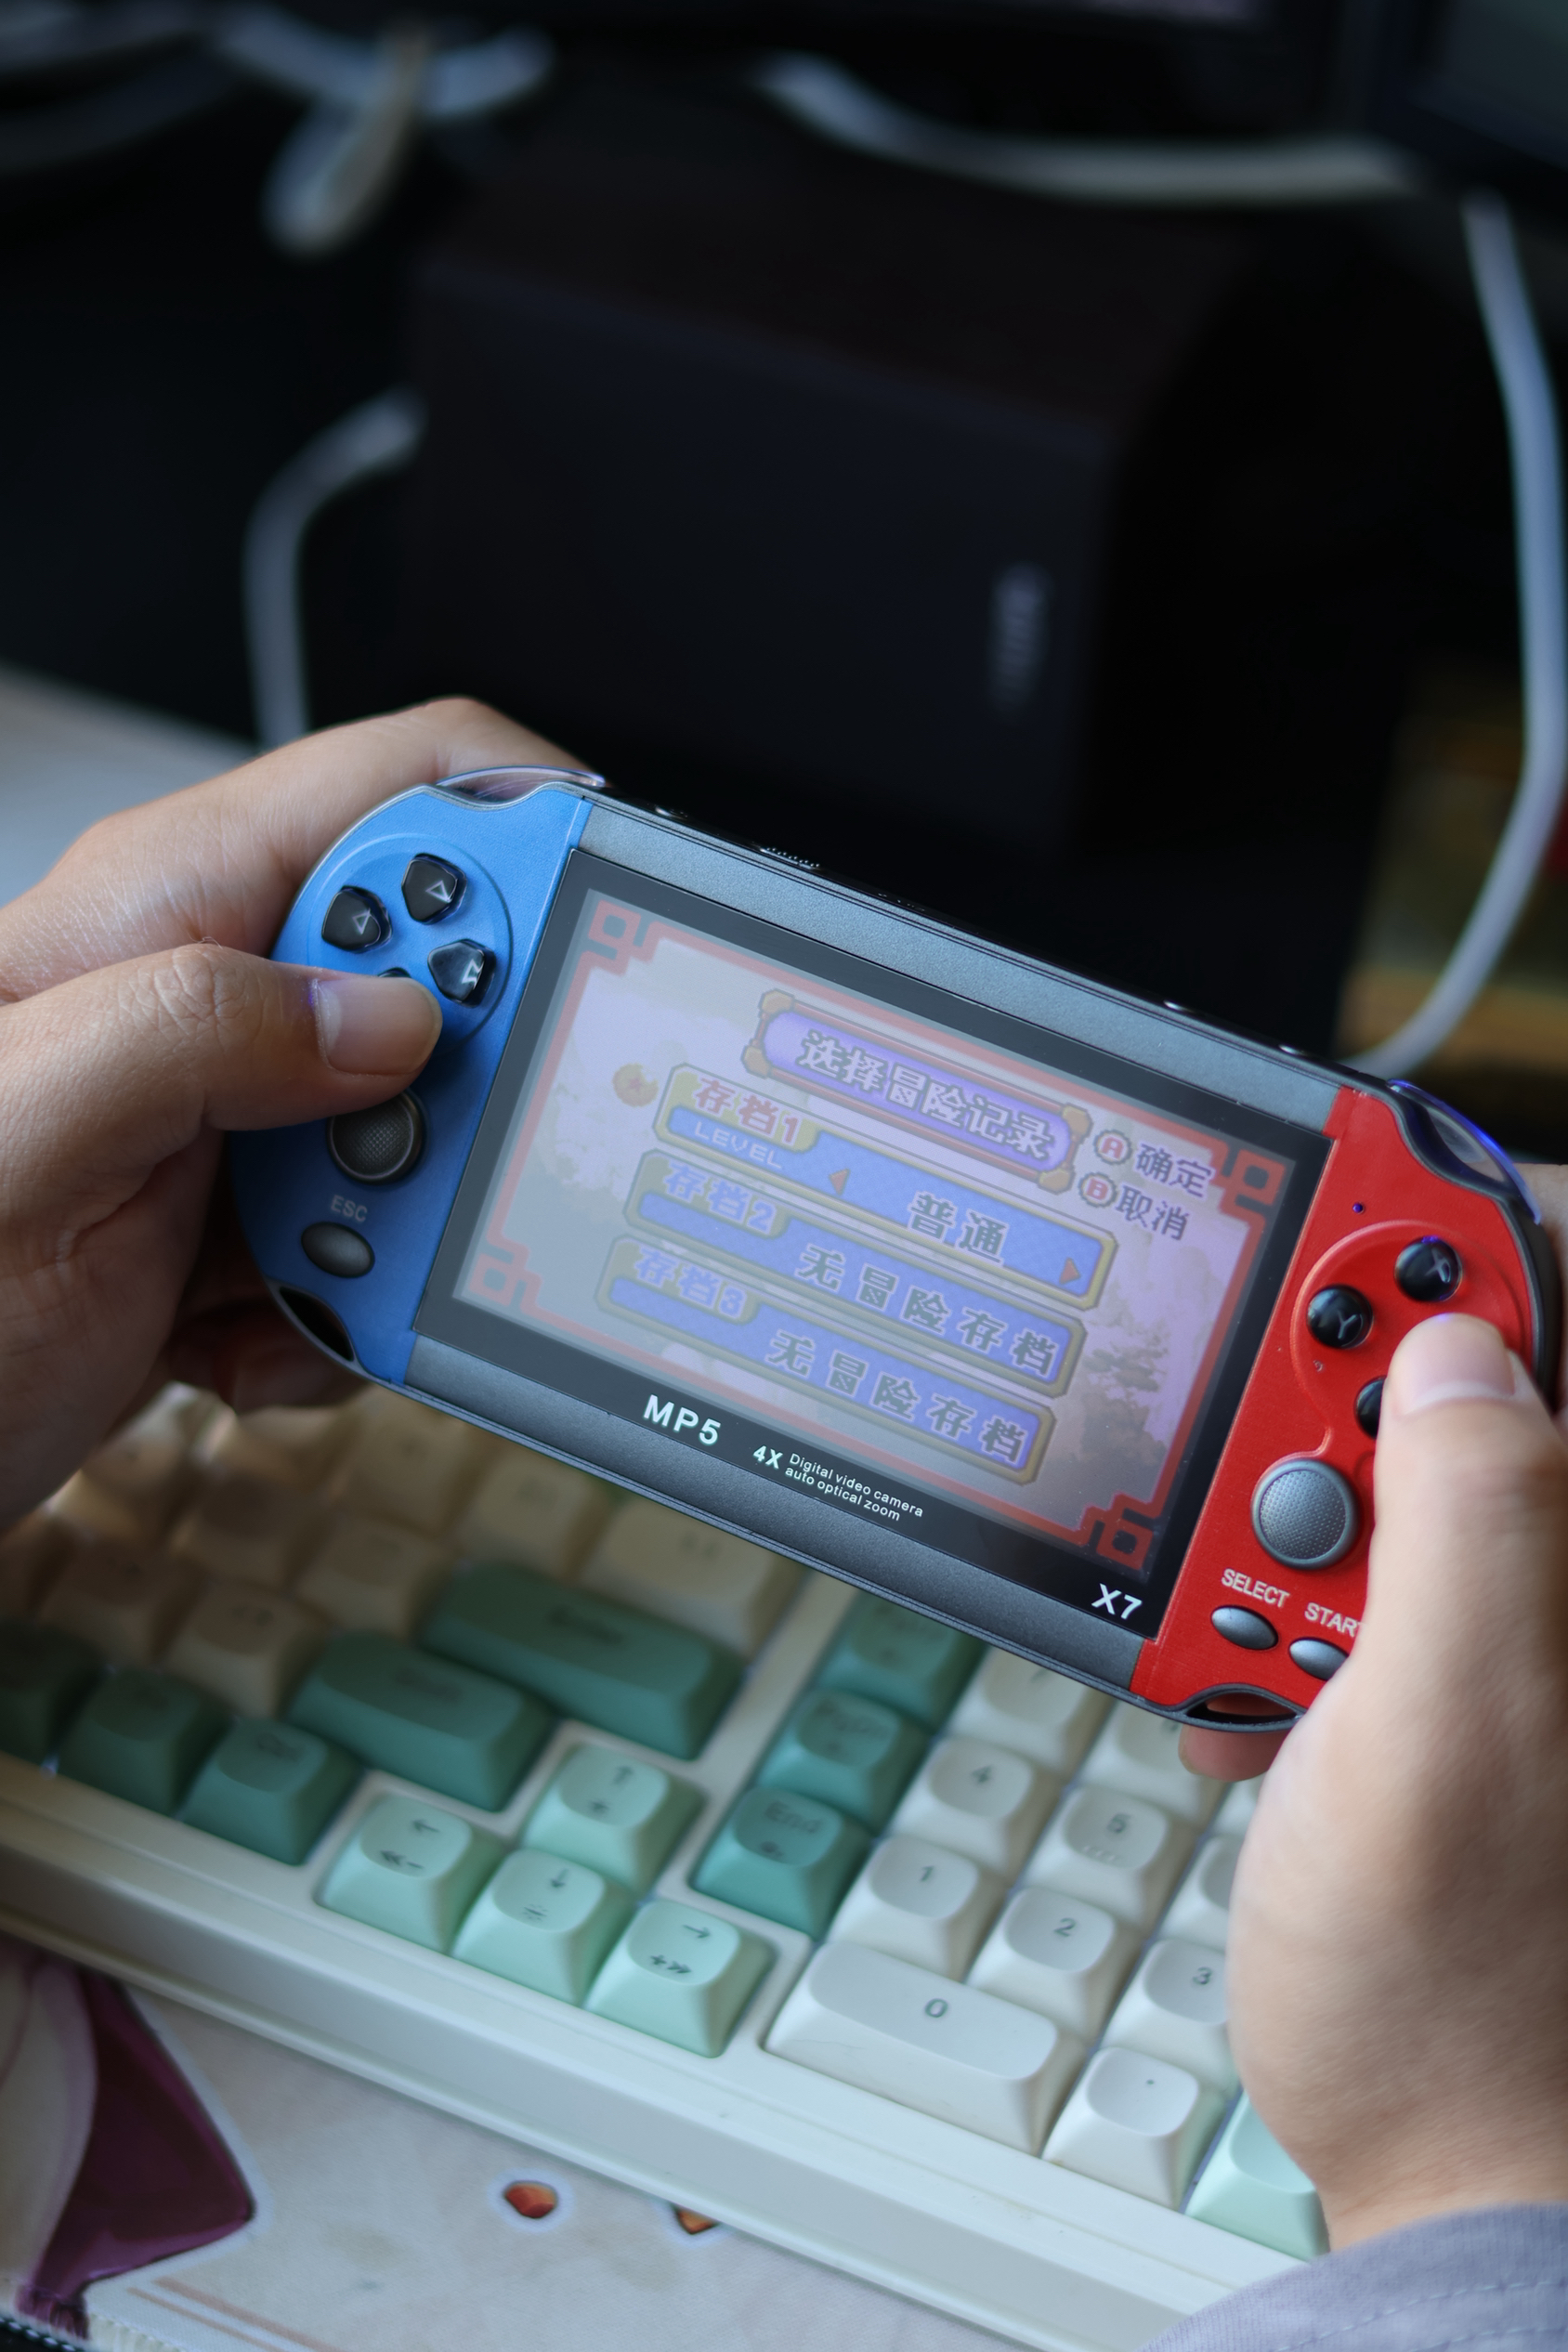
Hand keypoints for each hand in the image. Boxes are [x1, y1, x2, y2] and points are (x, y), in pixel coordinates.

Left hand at [0, 698, 571, 1522]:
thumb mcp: (26, 1129)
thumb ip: (199, 1029)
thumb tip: (394, 1017)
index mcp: (170, 907)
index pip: (412, 784)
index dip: (526, 834)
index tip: (579, 952)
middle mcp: (217, 991)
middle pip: (453, 979)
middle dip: (464, 1098)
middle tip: (398, 1182)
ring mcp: (238, 1111)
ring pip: (432, 1135)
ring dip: (392, 1240)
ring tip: (280, 1286)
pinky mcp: (246, 1218)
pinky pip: (381, 1245)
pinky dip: (338, 1320)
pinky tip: (230, 1337)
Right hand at [1219, 1304, 1567, 2244]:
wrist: (1445, 2168)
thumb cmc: (1465, 1994)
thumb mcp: (1445, 1736)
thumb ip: (1470, 1517)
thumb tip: (1458, 1342)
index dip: (1468, 1240)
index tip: (1356, 1198)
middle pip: (1474, 1382)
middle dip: (1345, 1396)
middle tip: (1266, 1459)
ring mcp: (1522, 1636)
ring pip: (1397, 1473)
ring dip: (1289, 1521)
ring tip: (1249, 1633)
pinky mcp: (1456, 1682)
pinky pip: (1361, 1574)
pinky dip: (1277, 1606)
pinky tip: (1249, 1690)